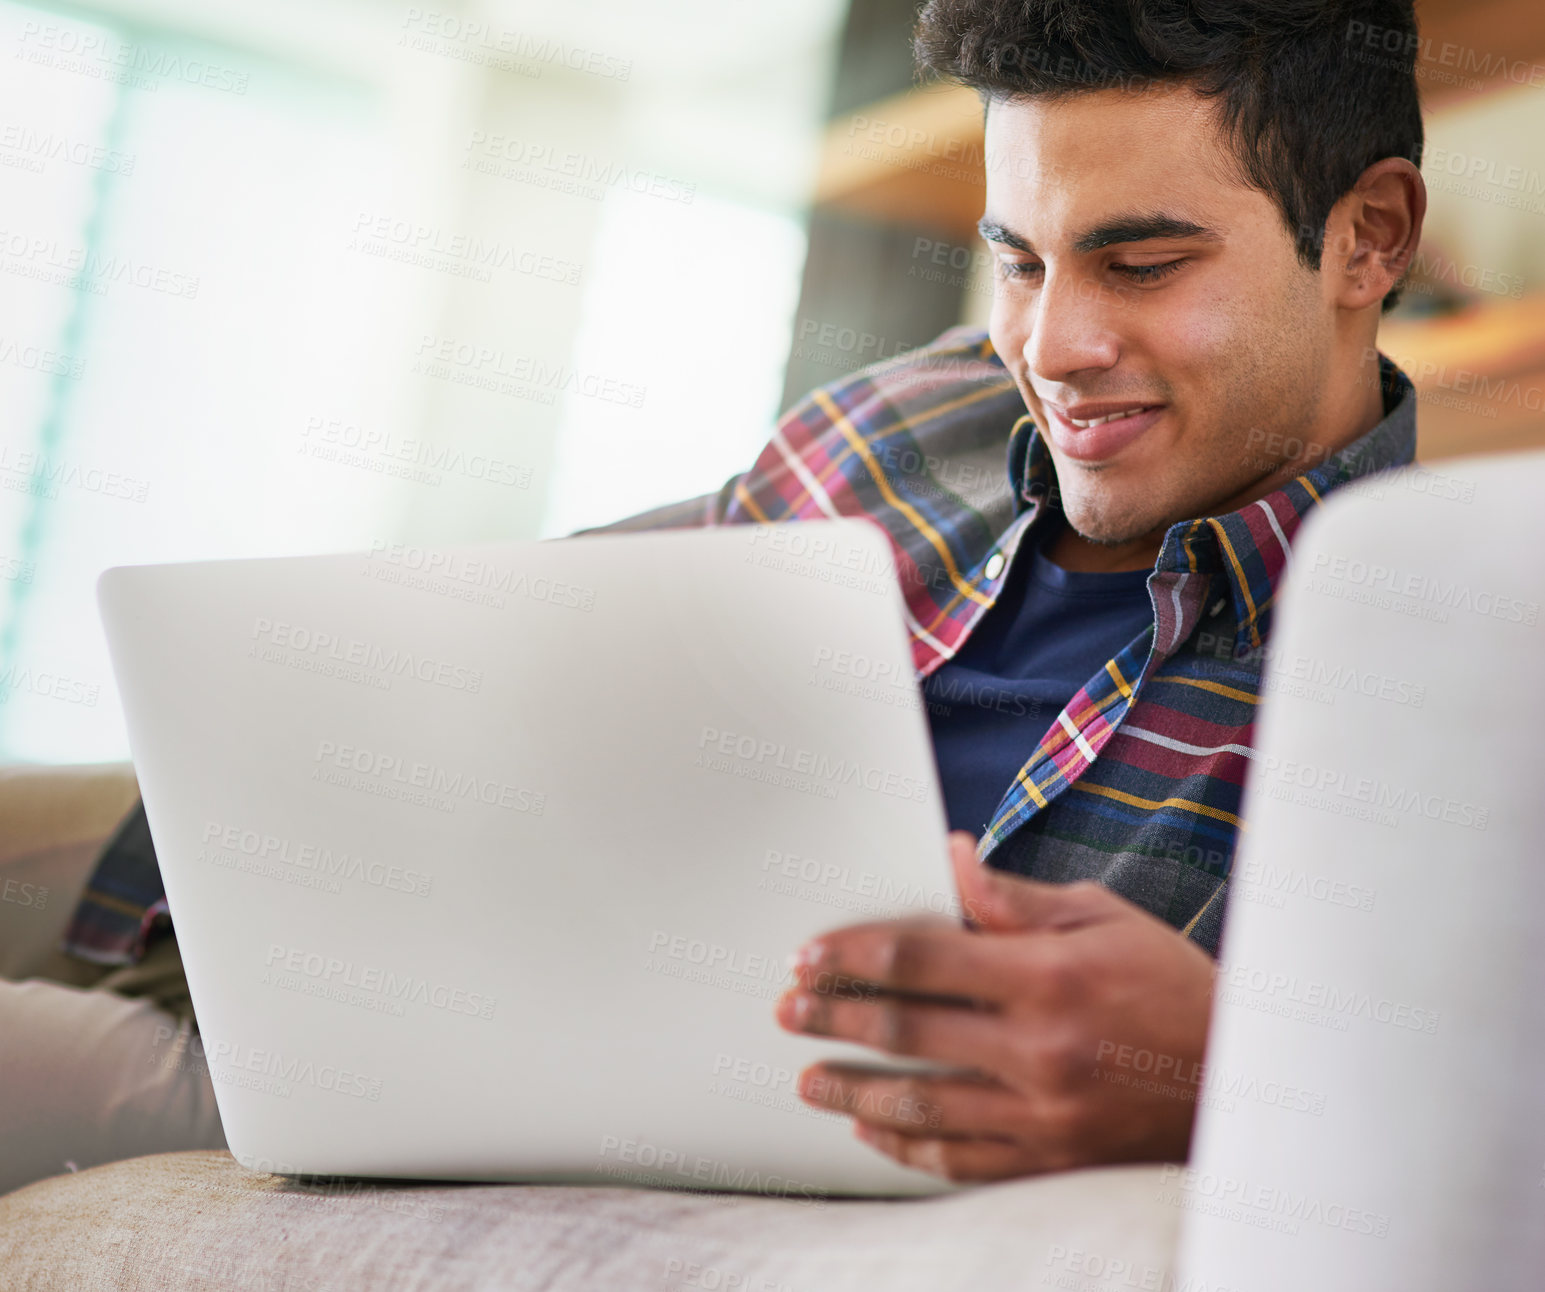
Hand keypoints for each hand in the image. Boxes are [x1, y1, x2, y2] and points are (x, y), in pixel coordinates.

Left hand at [773, 832, 1216, 1181]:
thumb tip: (948, 860)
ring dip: (852, 1092)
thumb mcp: (1103, 918)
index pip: (920, 957)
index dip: (854, 954)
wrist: (1243, 1078)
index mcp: (1046, 976)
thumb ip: (1014, 900)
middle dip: (834, 1019)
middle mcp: (1038, 1049)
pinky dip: (906, 1146)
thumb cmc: (1170, 983)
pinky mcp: (1051, 1160)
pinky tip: (872, 1132)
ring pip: (920, 1106)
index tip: (808, 955)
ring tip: (808, 1080)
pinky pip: (960, 1159)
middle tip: (787, 1011)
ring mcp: (1043, 1115)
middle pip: (906, 1032)